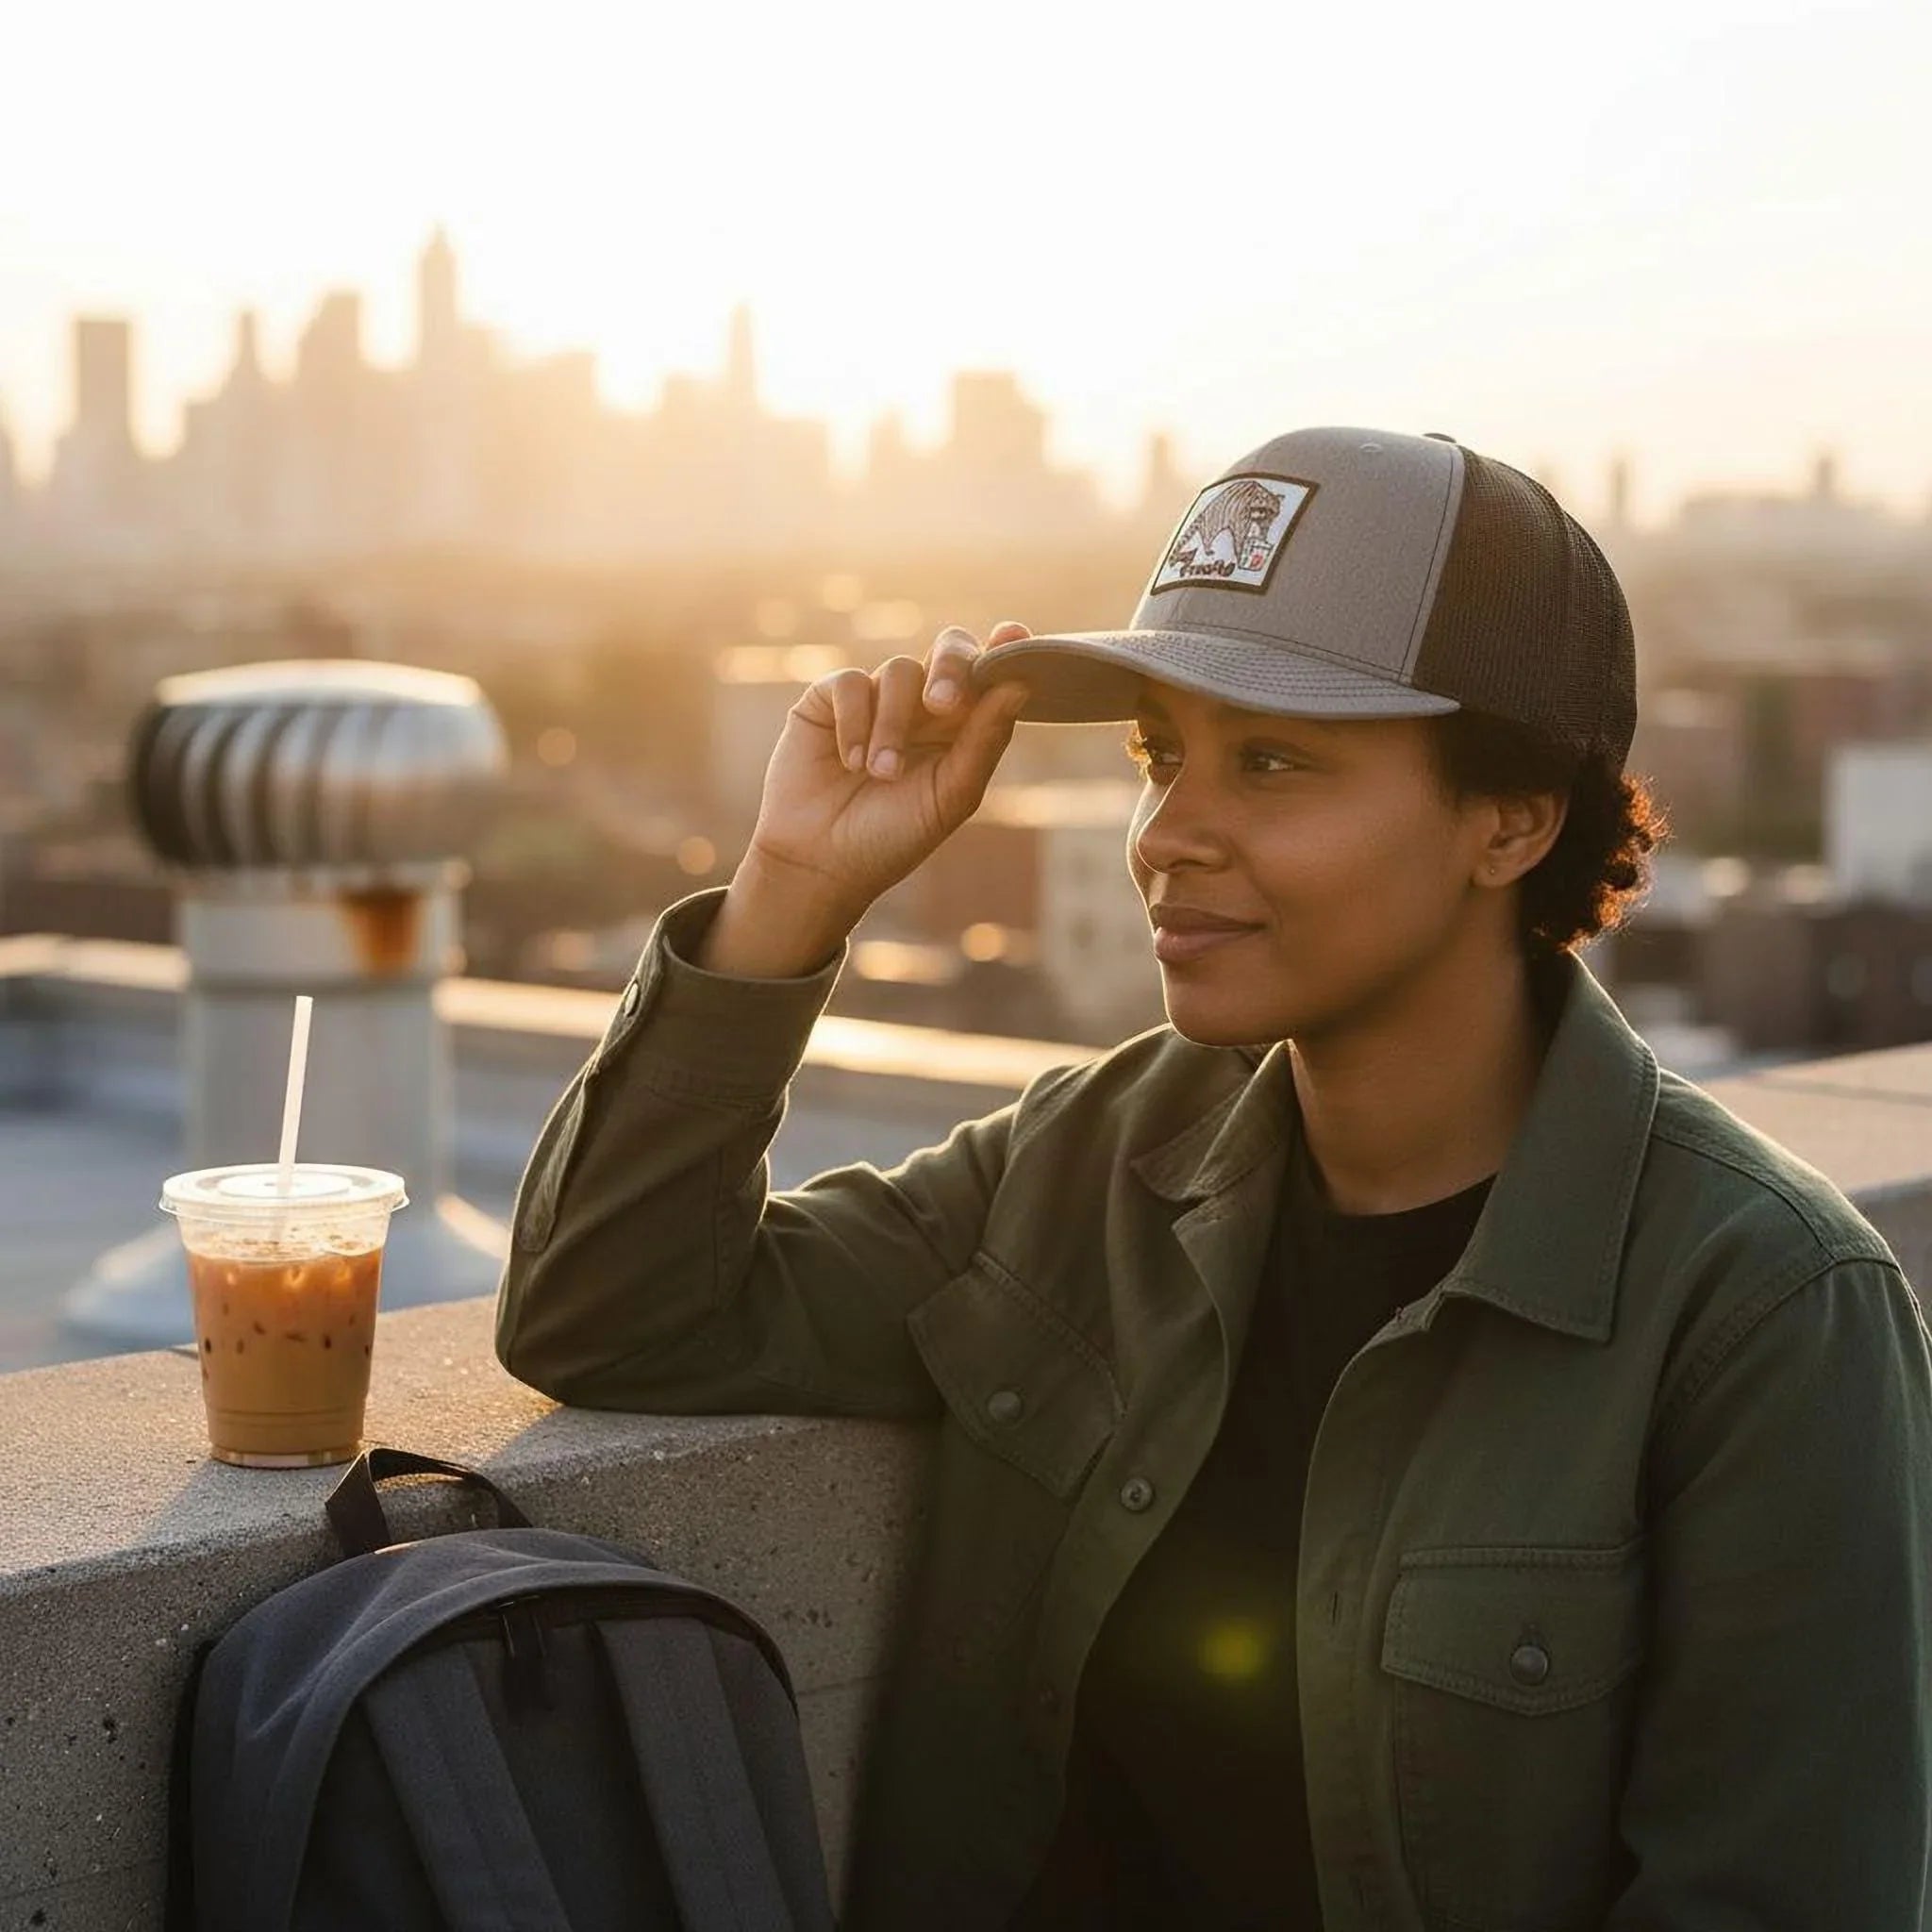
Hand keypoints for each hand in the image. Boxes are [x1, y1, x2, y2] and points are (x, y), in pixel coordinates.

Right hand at [740, 621, 1032, 927]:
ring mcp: (875, 698)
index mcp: (961, 727)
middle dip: (950, 668)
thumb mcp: (949, 798)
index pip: (989, 674)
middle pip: (949, 650)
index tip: (1015, 635)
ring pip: (899, 671)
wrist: (821, 864)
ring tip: (881, 773)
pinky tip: (851, 762)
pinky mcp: (828, 700)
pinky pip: (849, 683)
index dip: (1004, 650)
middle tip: (943, 704)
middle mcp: (922, 706)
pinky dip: (855, 722)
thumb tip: (1020, 686)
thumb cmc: (891, 838)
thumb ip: (984, 742)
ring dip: (893, 725)